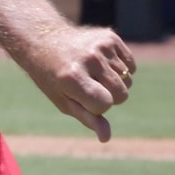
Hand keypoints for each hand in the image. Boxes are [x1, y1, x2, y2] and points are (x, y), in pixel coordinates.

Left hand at [22, 25, 136, 141]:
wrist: (44, 41)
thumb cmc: (52, 78)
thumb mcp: (64, 101)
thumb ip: (87, 118)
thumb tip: (106, 138)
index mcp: (72, 78)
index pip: (105, 105)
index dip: (96, 106)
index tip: (82, 98)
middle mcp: (88, 60)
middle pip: (122, 94)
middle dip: (109, 96)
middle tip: (88, 86)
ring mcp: (101, 46)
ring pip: (128, 80)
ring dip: (114, 82)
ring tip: (92, 73)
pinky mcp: (110, 37)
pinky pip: (131, 65)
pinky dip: (121, 69)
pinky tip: (101, 63)